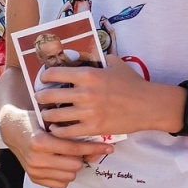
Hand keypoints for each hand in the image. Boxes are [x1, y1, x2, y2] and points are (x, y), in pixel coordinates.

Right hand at [0, 106, 113, 187]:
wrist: (14, 129)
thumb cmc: (36, 120)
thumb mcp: (53, 119)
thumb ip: (72, 131)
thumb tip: (98, 145)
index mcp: (40, 142)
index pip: (75, 149)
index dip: (94, 148)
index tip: (108, 147)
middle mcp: (36, 159)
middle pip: (75, 165)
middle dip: (80, 156)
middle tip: (78, 148)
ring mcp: (34, 170)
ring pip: (70, 176)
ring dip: (73, 166)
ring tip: (67, 155)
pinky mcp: (34, 178)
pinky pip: (61, 184)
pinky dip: (65, 174)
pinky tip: (60, 163)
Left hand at [36, 57, 180, 137]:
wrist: (148, 105)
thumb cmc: (132, 83)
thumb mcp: (115, 64)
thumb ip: (97, 60)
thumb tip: (81, 56)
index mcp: (88, 75)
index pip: (54, 73)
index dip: (44, 76)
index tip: (43, 79)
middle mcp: (85, 93)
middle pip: (49, 96)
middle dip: (41, 97)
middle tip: (39, 97)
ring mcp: (88, 113)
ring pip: (55, 116)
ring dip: (47, 115)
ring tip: (46, 114)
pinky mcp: (93, 128)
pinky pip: (67, 132)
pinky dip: (58, 131)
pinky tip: (56, 129)